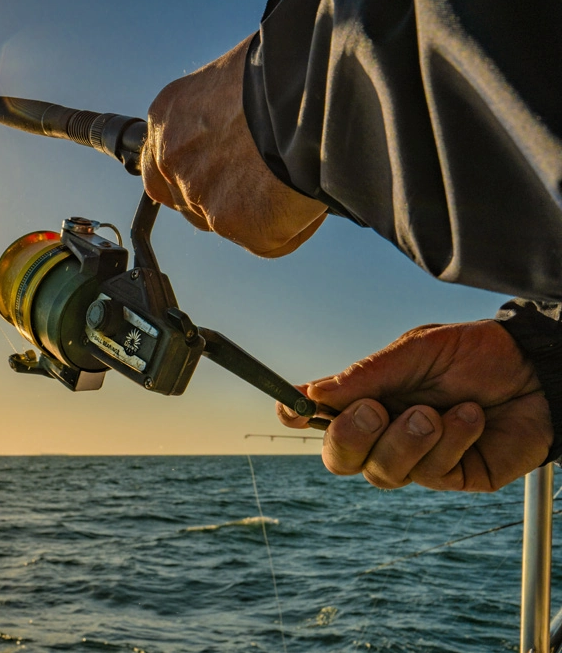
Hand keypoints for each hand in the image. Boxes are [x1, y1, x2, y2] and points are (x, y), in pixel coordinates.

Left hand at [141, 33, 326, 256]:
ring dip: (261, 210)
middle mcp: (174, 161)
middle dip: (226, 195)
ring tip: (297, 177)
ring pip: (230, 223)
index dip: (191, 173)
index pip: (160, 166)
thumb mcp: (235, 75)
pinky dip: (295, 225)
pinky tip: (312, 196)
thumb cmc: (283, 68)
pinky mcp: (243, 228)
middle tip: (265, 177)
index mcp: (167, 118)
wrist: (314, 90)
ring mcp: (204, 199)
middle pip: (192, 201)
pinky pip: (271, 240)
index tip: (217, 171)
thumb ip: (222, 110)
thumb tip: (241, 127)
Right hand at [277, 320, 551, 490]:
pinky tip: (470, 416)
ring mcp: (415, 458)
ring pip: (381, 472)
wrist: (539, 370)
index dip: (296, 415)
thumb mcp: (417, 350)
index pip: (317, 416)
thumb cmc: (475, 354)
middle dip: (348, 438)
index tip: (289, 407)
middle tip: (373, 411)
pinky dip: (449, 442)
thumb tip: (313, 392)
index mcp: (367, 397)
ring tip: (435, 412)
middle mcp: (383, 432)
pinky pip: (430, 473)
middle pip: (339, 458)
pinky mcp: (452, 477)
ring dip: (405, 440)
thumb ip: (369, 373)